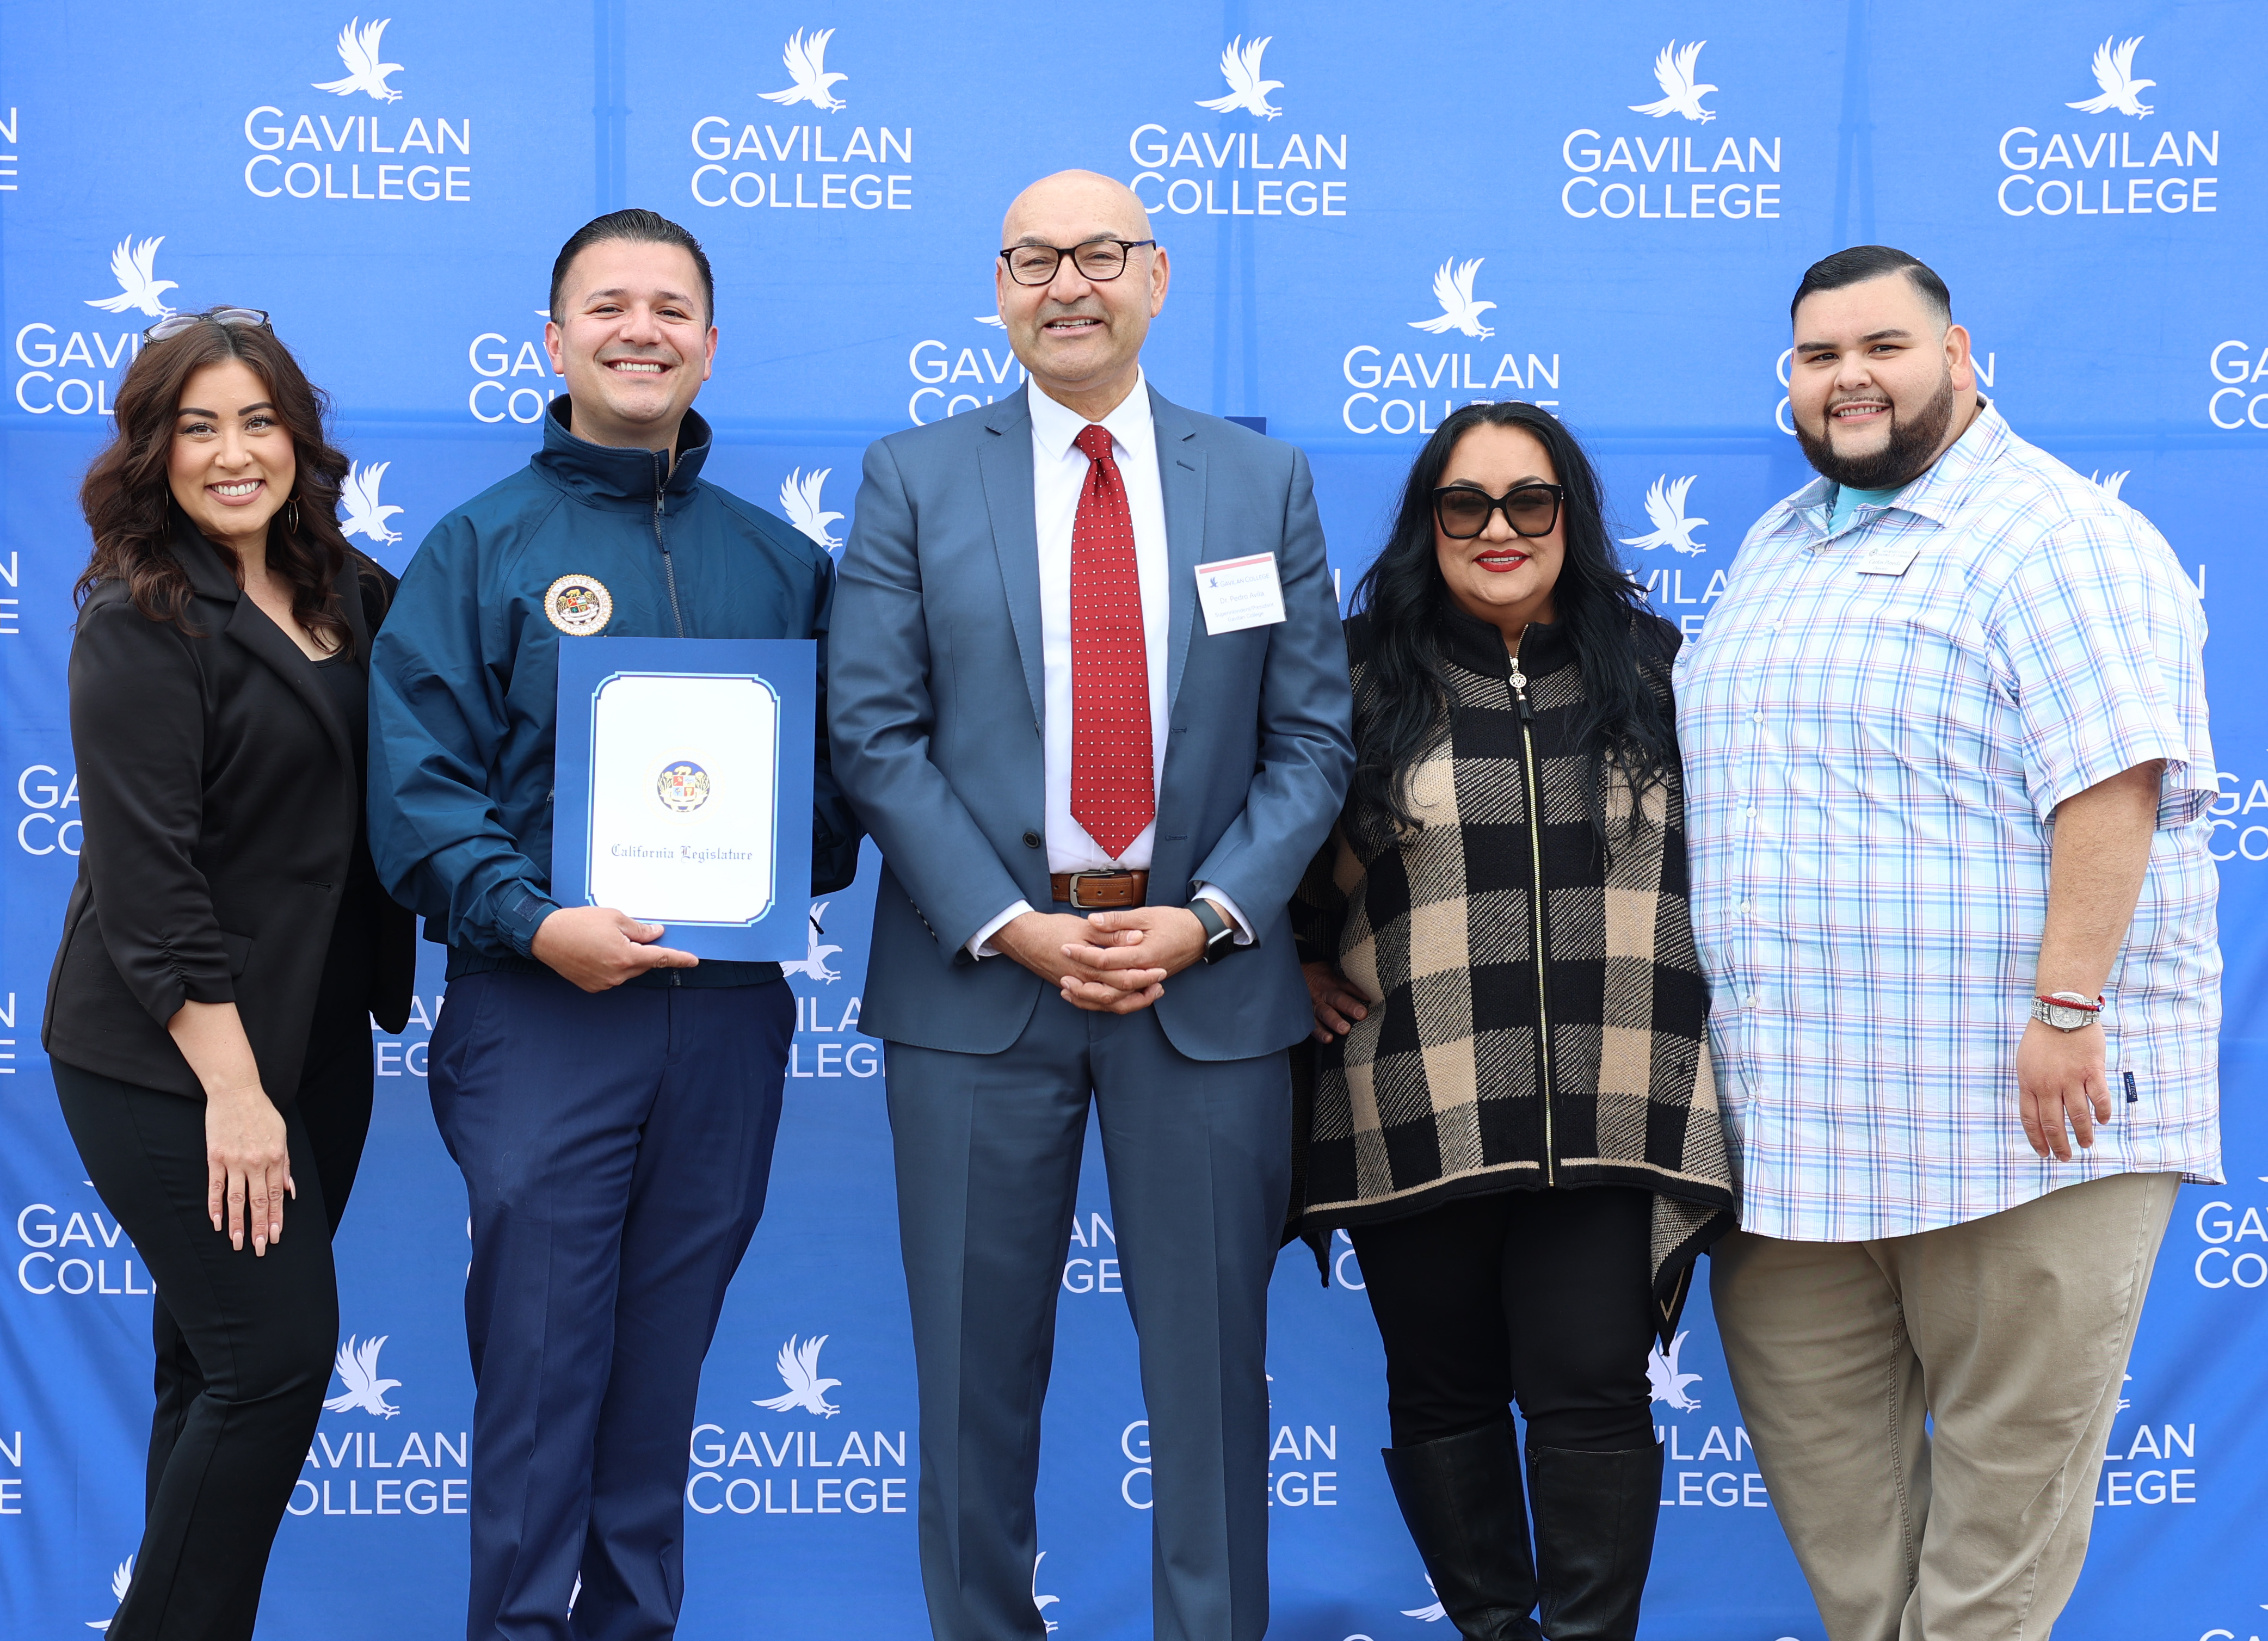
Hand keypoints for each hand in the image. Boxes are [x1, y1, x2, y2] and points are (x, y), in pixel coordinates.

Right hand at [205, 1085, 290, 1254]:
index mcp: (276, 1158)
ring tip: (238, 1243)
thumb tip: (290, 1191)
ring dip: (237, 1223)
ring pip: (236, 1199)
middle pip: (258, 1202)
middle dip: (260, 1228)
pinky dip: (215, 1206)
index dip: (277, 1218)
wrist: (236, 1091)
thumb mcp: (282, 1135)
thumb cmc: (262, 1113)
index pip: (277, 1195)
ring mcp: (234, 1161)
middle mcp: (256, 1162)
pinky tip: (216, 1222)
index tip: (275, 1237)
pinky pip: (215, 1186)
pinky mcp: (215, 1157)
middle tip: (258, 1249)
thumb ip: (286, 1164)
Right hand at [531, 906, 696, 992]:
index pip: (660, 959)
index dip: (679, 959)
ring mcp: (604, 983)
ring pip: (628, 971)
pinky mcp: (593, 987)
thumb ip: (639, 929)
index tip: (693, 961)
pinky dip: (613, 965)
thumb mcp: (614, 918)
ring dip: (626, 957)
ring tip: (605, 940)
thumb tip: (656, 935)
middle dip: (642, 950)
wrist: (546, 936)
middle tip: (628, 934)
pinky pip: (613, 976)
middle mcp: (617, 975)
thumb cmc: (579, 923)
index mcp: (625, 957)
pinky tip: (598, 951)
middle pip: (643, 964)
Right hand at [992, 911, 1167, 1013]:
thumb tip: (1137, 937)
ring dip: (1130, 1002)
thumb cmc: (1053, 929)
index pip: (1124, 978)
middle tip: (1160, 986)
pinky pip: (1094, 1004)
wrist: (1024, 939)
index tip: (1161, 971)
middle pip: (1119, 997)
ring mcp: (1077, 988)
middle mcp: (1084, 982)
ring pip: (1107, 1005)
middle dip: (1142, 994)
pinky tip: (1123, 999)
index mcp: (1089, 966)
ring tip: (1148, 994)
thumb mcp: (1085, 927)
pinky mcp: (1072, 989)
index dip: (1145, 977)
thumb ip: (1111, 934)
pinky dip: (1111, 1004)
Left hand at [1065, 907, 1209, 1013]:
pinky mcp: (1146, 987)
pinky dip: (1103, 1002)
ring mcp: (1146, 984)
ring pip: (1115, 1001)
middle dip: (1082, 984)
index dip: (1083, 954)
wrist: (1200, 935)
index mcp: (1143, 955)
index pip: (1106, 960)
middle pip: (1108, 989)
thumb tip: (1092, 921)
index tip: (1065, 946)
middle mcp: (1144, 974)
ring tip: (1068, 990)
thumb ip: (1118, 920)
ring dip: (1090, 998)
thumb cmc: (1174, 922)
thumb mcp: (1146, 915)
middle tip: (1061, 975)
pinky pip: (1123, 1002)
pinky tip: (1087, 996)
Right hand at [1302, 961, 1368, 1042]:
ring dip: (1334, 1021)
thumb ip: (1346, 978)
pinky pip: (1313, 1025)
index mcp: (1332, 981)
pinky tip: (1328, 1038)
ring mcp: (1314, 1004)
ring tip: (1344, 1029)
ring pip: (1324, 1013)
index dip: (1359, 991)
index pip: (1347, 984)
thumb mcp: (1332, 970)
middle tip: (1361, 1014)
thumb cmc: (1320, 976)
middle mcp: (1324, 993)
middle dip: (1349, 1006)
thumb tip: (1370, 983)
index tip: (1371, 998)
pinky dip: (1320, 1032)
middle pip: (1337, 998)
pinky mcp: (1307, 1015)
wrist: (1294, 977)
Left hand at [2016, 1018, 2112, 1160]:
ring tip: (2086, 1144)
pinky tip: (2103, 1121)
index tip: (2043, 1153)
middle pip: (2053, 1124)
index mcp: (2029, 1083)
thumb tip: (2037, 1110)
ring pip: (2078, 1117)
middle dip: (2059, 1145)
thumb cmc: (2041, 1037)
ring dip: (2083, 1134)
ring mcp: (2070, 1079)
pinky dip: (2102, 1113)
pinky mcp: (2092, 1071)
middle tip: (2065, 1157)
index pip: (2030, 1120)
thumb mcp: (2026, 1063)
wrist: (2061, 1011)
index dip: (2037, 1140)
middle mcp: (2048, 1085)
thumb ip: (2032, 1086)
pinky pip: (2099, 1099)